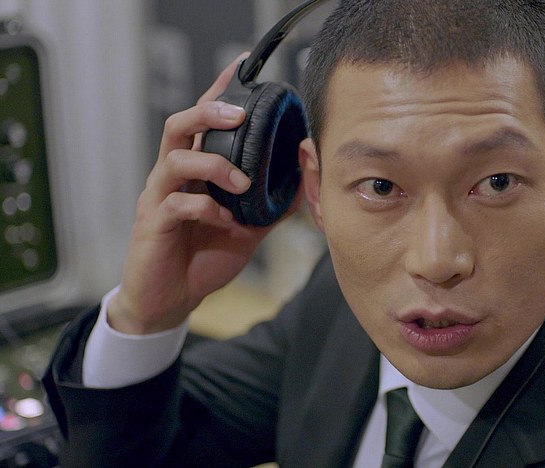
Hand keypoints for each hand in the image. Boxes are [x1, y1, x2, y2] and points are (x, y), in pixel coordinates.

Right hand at [108, 53, 296, 333]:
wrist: (170, 300)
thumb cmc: (204, 257)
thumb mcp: (248, 228)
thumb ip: (272, 205)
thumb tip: (306, 183)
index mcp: (194, 172)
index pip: (203, 123)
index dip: (219, 93)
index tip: (240, 68)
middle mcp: (172, 178)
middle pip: (179, 126)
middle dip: (209, 113)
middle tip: (240, 115)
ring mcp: (159, 199)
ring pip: (174, 159)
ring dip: (215, 165)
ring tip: (242, 184)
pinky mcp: (153, 225)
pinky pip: (177, 204)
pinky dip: (207, 209)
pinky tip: (226, 222)